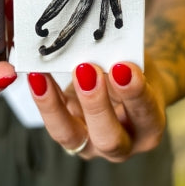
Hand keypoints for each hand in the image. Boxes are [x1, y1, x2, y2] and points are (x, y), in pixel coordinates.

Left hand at [27, 55, 166, 160]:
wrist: (129, 83)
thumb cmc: (137, 69)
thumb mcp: (137, 61)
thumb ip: (123, 57)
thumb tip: (98, 41)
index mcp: (149, 126)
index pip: (145, 113)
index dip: (134, 92)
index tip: (123, 67)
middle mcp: (123, 143)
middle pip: (109, 138)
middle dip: (95, 104)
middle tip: (86, 69)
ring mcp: (93, 144)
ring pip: (71, 136)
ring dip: (55, 106)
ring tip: (44, 75)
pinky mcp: (69, 134)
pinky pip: (53, 122)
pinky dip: (42, 99)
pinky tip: (35, 76)